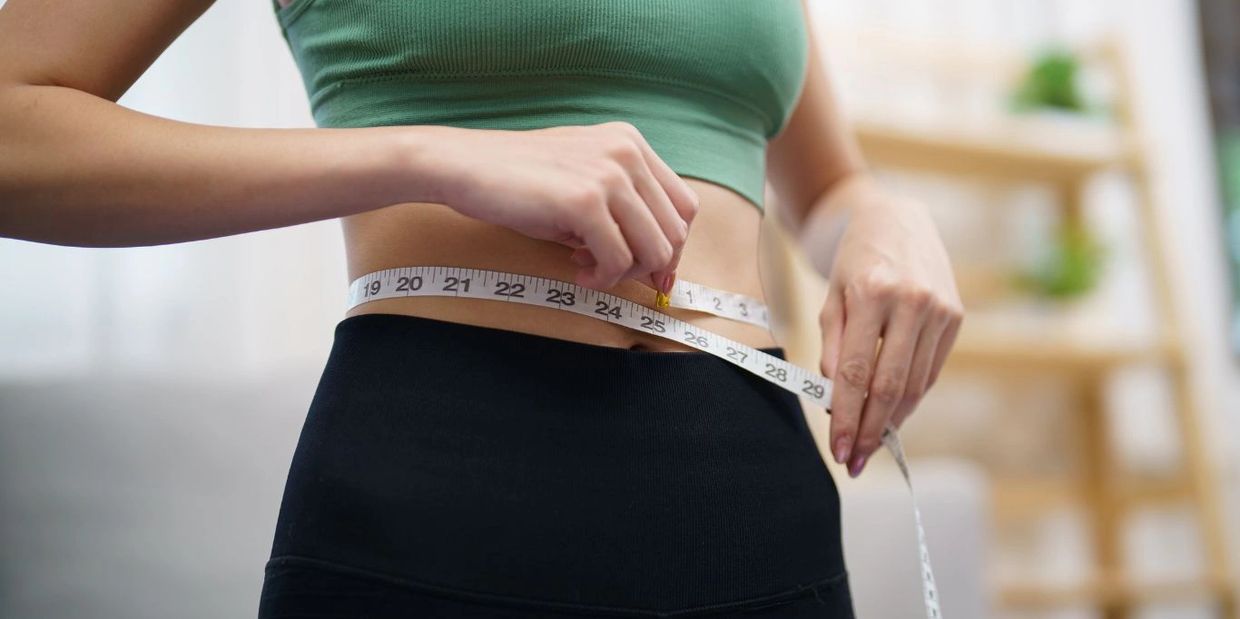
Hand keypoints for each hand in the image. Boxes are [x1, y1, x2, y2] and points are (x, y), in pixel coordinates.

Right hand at [423, 121, 698, 293]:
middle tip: (609, 271)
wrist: (466, 166)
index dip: (672, 247)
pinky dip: (602, 278)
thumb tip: (660, 269)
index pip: (683, 206)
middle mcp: (628, 153)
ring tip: (588, 269)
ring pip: (655, 251)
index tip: (651, 273)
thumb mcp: (582, 183)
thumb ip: (623, 211)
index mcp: (631, 143)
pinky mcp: (585, 202)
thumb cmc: (519, 180)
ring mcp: (609, 175)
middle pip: (675, 233)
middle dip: (648, 266)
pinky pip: (618, 261)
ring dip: (625, 273)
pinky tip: (577, 271)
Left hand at [804, 174, 963, 477]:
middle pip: (890, 385)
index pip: (858, 372)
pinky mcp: (956, 317)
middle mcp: (913, 302)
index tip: (839, 449)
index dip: (848, 417)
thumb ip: (832, 345)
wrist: (896, 219)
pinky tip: (892, 417)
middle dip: (871, 430)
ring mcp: (940, 310)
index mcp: (874, 292)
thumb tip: (835, 397)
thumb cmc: (854, 262)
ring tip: (870, 446)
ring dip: (892, 421)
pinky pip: (930, 371)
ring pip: (915, 384)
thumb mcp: (831, 296)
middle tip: (854, 461)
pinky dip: (910, 398)